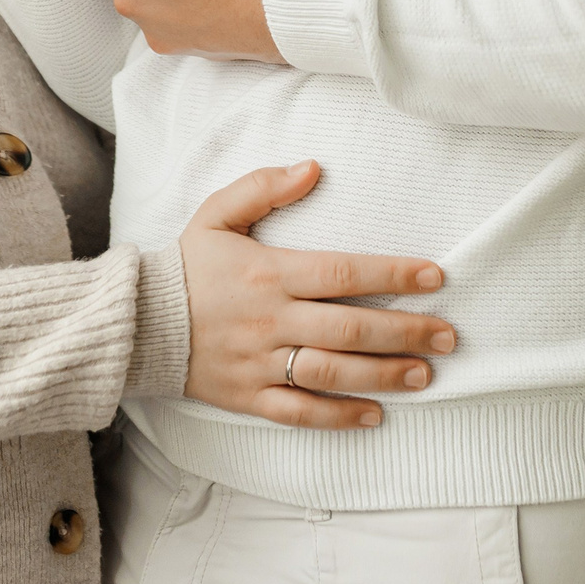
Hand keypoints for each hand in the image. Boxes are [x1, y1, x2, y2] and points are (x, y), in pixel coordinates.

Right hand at [179, 160, 453, 428]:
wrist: (135, 320)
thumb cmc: (186, 266)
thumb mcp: (217, 213)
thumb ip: (264, 186)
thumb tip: (313, 167)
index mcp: (268, 272)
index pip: (343, 273)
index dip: (393, 275)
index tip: (435, 277)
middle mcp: (270, 320)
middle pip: (350, 328)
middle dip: (406, 332)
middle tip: (449, 335)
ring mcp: (259, 362)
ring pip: (332, 373)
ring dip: (384, 375)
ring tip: (426, 374)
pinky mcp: (248, 395)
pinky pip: (300, 412)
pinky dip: (339, 416)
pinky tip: (375, 414)